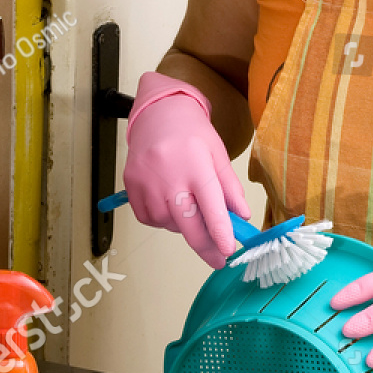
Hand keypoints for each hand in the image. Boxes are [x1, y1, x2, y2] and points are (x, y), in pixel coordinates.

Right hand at [123, 76, 249, 268]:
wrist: (158, 113)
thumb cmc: (192, 135)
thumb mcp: (218, 154)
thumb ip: (230, 187)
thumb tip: (242, 217)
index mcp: (196, 165)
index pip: (210, 206)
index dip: (220, 233)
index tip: (228, 252)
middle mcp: (169, 174)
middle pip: (187, 223)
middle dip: (205, 246)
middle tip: (218, 258)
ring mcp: (146, 181)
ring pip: (167, 224)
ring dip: (181, 226)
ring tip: (188, 208)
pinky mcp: (131, 185)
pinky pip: (148, 218)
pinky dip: (161, 220)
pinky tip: (169, 204)